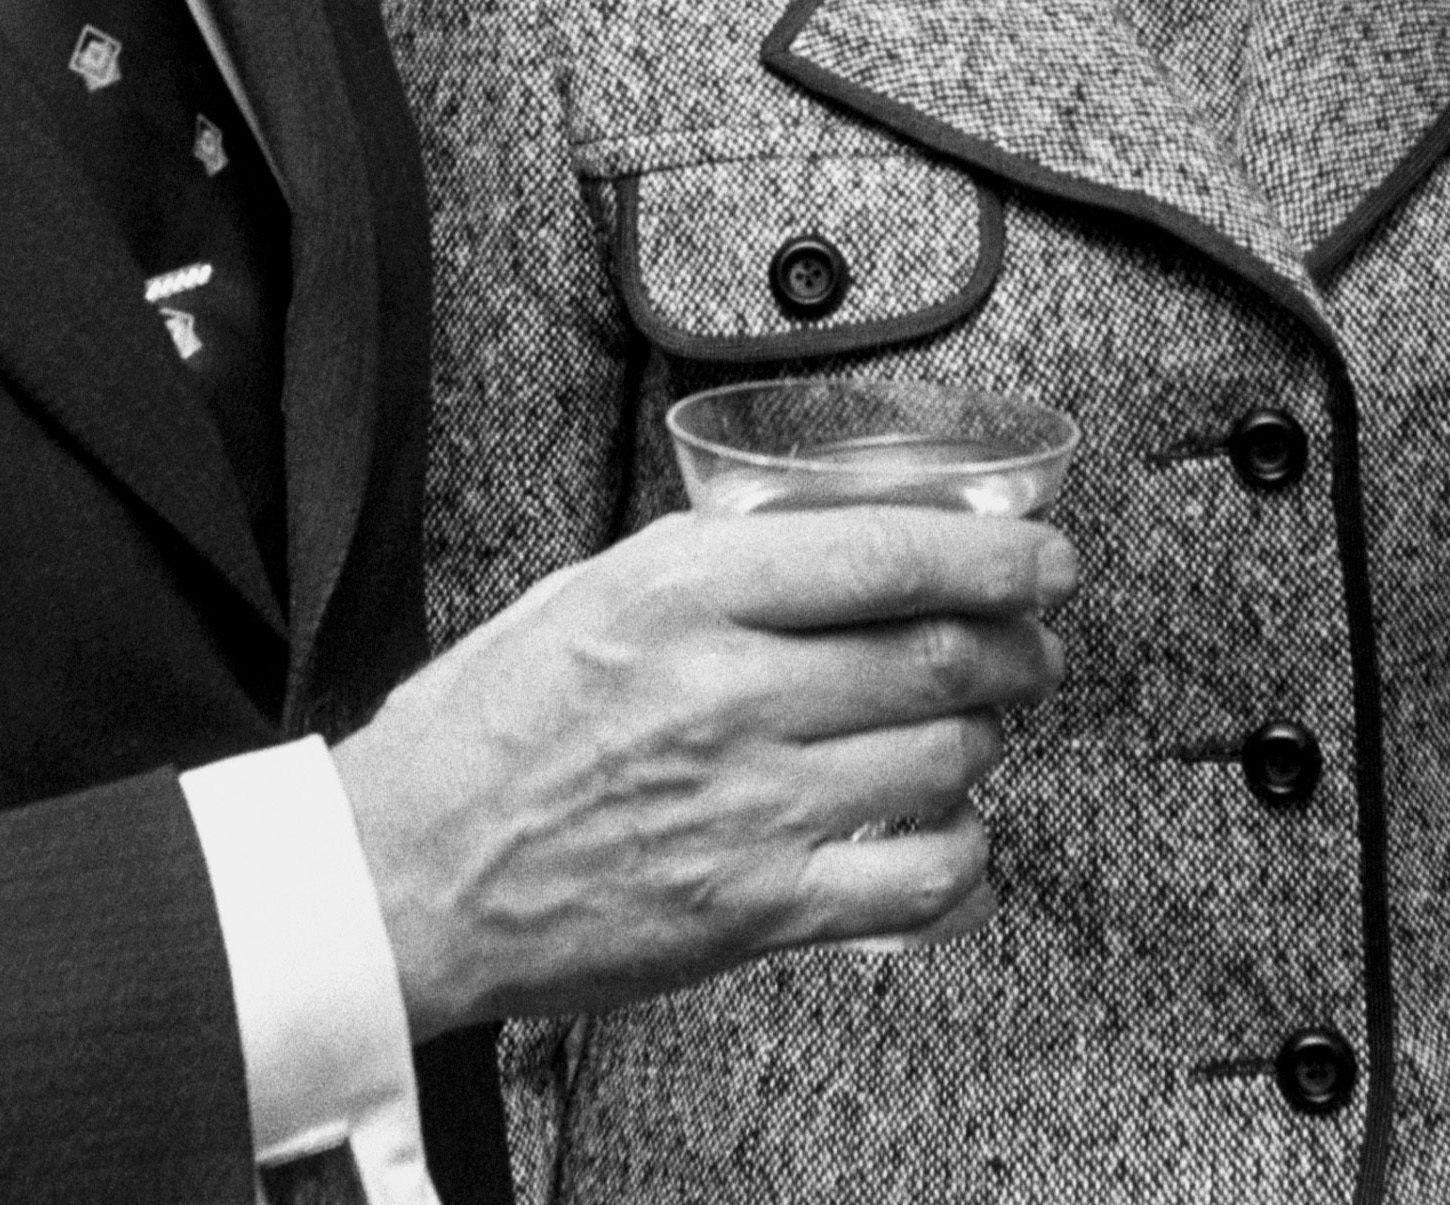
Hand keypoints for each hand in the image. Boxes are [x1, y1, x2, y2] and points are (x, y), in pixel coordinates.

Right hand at [338, 503, 1072, 1032]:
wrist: (404, 875)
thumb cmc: (484, 733)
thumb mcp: (589, 593)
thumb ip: (713, 566)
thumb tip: (838, 543)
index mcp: (680, 590)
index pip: (888, 552)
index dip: (997, 551)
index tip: (1044, 554)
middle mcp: (725, 689)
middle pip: (941, 652)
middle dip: (1018, 643)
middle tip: (1033, 640)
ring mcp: (748, 803)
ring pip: (944, 756)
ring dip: (987, 738)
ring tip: (976, 728)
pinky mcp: (755, 906)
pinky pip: (916, 877)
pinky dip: (962, 851)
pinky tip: (949, 830)